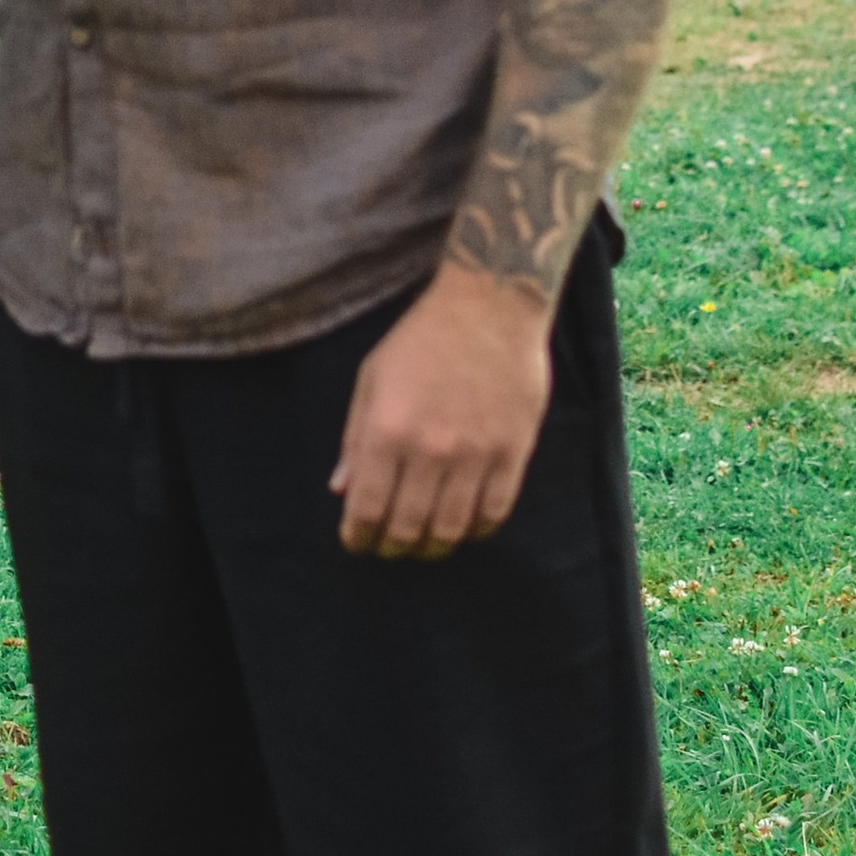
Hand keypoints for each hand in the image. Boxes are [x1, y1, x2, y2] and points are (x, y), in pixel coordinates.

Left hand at [330, 260, 552, 557]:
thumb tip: (342, 489)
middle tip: (388, 548)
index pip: (367, 508)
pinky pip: (494, 514)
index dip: (358, 536)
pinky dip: (475, 531)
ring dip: (432, 547)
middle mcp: (430, 450)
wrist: (490, 306)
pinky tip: (464, 527)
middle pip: (408, 529)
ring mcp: (476, 455)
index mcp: (387, 430)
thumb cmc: (421, 338)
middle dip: (391, 548)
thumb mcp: (372, 378)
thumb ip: (355, 437)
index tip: (356, 541)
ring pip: (451, 530)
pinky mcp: (514, 454)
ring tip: (423, 544)